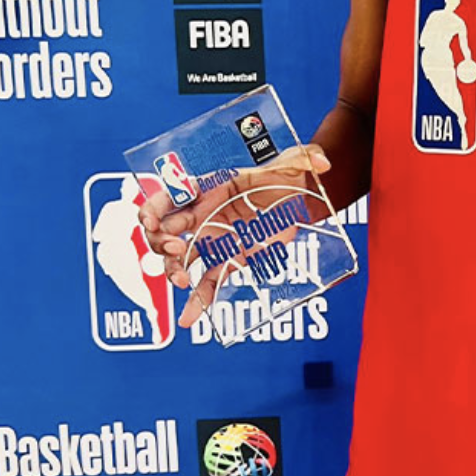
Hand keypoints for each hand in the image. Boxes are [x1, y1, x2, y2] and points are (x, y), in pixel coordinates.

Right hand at [140, 144, 330, 326]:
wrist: (301, 199)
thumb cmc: (292, 174)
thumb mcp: (299, 160)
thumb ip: (309, 156)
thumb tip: (324, 161)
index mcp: (214, 186)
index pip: (174, 193)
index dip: (156, 206)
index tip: (151, 219)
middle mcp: (205, 213)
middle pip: (166, 228)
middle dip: (161, 240)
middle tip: (176, 248)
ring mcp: (214, 239)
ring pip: (179, 258)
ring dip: (172, 269)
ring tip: (183, 281)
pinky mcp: (229, 259)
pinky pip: (207, 281)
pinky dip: (197, 301)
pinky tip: (189, 319)